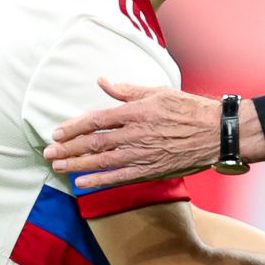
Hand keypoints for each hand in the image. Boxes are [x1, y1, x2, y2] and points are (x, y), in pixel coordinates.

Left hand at [44, 80, 245, 188]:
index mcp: (136, 111)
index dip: (73, 127)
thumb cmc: (189, 109)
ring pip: (102, 160)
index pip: (96, 119)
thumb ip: (128, 90)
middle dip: (68, 148)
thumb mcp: (158, 91)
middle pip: (93, 142)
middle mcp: (135, 133)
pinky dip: (99, 180)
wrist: (217, 132)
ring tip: (58, 167)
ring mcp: (142, 153)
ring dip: (76, 164)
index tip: (57, 133)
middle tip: (48, 153)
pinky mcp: (150, 169)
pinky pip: (119, 177)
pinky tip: (82, 183)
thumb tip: (103, 82)